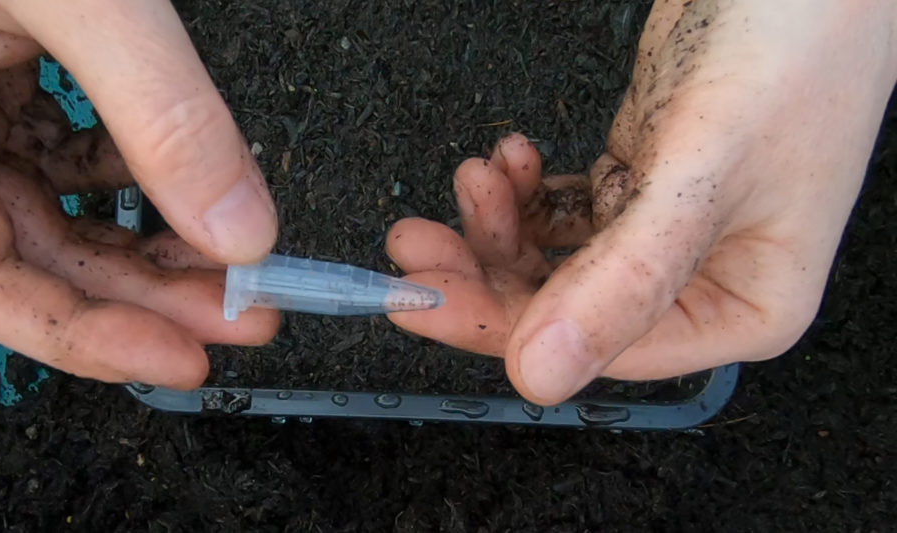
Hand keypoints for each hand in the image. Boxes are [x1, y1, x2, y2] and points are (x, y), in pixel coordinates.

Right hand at [0, 0, 279, 388]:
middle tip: (237, 314)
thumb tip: (236, 224)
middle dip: (145, 294)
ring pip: (51, 211)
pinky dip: (124, 175)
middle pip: (30, 255)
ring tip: (229, 257)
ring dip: (145, 240)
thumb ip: (158, 111)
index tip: (181, 355)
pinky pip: (57, 153)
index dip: (84, 334)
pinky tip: (176, 182)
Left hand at [385, 0, 896, 404]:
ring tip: (477, 174)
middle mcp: (705, 280)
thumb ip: (623, 281)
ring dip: (498, 223)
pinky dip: (526, 190)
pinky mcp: (642, 185)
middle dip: (483, 270)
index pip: (601, 348)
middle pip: (564, 308)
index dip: (503, 326)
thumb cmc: (796, 51)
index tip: (428, 301)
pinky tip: (513, 160)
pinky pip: (562, 211)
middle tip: (418, 243)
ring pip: (554, 259)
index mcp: (744, 307)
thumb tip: (544, 375)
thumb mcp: (701, 173)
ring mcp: (668, 232)